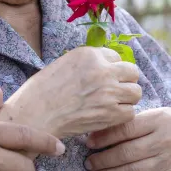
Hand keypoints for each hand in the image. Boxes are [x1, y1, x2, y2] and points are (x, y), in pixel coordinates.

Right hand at [3, 46, 141, 137]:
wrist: (35, 115)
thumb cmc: (41, 91)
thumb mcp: (63, 64)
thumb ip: (87, 64)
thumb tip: (104, 67)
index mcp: (89, 54)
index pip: (115, 57)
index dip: (110, 68)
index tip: (102, 78)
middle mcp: (102, 70)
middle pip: (132, 72)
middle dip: (125, 80)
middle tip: (114, 90)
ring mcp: (108, 92)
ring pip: (136, 92)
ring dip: (126, 98)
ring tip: (113, 104)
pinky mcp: (110, 114)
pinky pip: (130, 112)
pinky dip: (121, 115)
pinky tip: (108, 116)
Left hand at [84, 107, 170, 170]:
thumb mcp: (157, 115)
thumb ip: (132, 122)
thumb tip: (99, 132)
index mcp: (158, 120)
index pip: (126, 129)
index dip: (104, 138)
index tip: (88, 143)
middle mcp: (164, 140)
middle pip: (126, 153)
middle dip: (103, 160)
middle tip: (88, 163)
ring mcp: (168, 160)